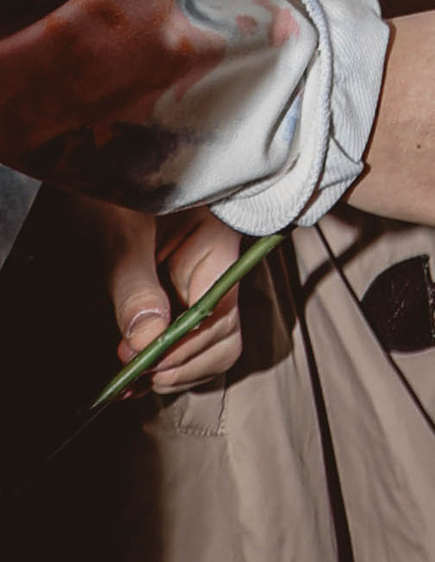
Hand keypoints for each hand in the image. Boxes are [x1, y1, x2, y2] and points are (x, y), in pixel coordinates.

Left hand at [73, 201, 246, 391]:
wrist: (86, 183)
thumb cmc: (105, 197)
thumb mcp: (118, 238)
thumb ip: (135, 288)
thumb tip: (148, 340)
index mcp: (213, 242)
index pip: (219, 307)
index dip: (187, 343)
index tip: (149, 363)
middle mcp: (213, 267)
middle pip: (222, 332)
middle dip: (182, 361)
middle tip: (137, 375)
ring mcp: (195, 285)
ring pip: (211, 344)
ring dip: (176, 369)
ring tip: (133, 379)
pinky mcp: (175, 299)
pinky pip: (186, 342)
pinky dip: (164, 364)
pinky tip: (133, 375)